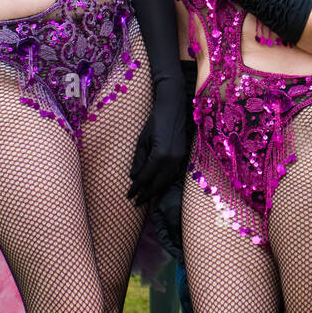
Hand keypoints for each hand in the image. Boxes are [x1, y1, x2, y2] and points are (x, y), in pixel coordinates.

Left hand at [127, 78, 188, 206]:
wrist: (173, 109)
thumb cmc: (155, 122)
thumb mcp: (143, 140)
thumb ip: (139, 160)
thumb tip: (134, 177)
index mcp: (160, 155)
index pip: (146, 177)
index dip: (137, 187)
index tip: (129, 195)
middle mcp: (171, 160)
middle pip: (158, 183)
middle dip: (147, 194)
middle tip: (137, 202)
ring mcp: (179, 159)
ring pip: (167, 180)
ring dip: (156, 190)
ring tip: (146, 197)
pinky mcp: (182, 156)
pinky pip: (172, 174)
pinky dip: (164, 182)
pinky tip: (157, 185)